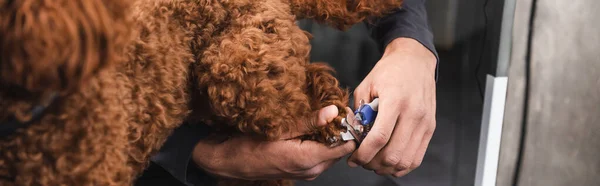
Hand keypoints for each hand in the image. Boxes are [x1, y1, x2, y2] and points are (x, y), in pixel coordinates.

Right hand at [192, 105, 355, 179]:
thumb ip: (308, 121)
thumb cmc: (249, 146)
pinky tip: (311, 129)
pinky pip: (321, 156)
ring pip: (331, 153)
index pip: (345, 146)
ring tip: (322, 118)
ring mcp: (307, 172)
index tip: (344, 112)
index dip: (347, 128)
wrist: (231, 162)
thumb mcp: (279, 129)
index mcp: (308, 159)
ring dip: (330, 137)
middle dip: (340, 131)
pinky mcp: (302, 170)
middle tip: (335, 110)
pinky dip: (321, 143)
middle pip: (340, 149)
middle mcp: (311, 170)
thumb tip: (332, 111)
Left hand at [348, 38, 436, 176]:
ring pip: (406, 160)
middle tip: (361, 161)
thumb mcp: (366, 85)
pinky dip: (402, 166)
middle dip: (373, 163)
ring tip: (374, 163)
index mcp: (395, 101)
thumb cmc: (388, 71)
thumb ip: (359, 111)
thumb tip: (353, 136)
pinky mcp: (430, 128)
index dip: (364, 154)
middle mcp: (414, 114)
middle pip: (394, 153)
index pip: (380, 137)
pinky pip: (417, 157)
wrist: (415, 60)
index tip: (353, 159)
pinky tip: (389, 163)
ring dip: (387, 168)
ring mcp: (425, 123)